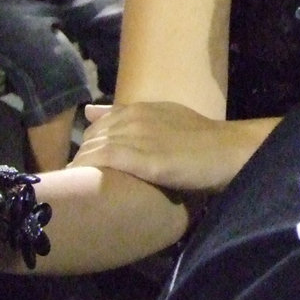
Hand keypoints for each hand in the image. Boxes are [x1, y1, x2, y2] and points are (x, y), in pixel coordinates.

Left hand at [71, 102, 246, 193]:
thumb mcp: (163, 117)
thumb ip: (128, 116)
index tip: (84, 166)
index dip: (88, 147)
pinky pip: (105, 161)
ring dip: (79, 168)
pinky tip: (83, 186)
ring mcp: (138, 137)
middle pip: (91, 139)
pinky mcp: (144, 158)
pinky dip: (89, 171)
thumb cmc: (200, 139)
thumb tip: (91, 110)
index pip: (97, 126)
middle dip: (80, 159)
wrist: (226, 151)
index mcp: (138, 109)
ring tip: (74, 191)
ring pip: (93, 150)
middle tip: (76, 184)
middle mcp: (133, 118)